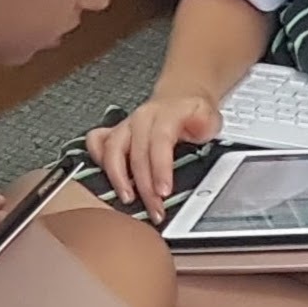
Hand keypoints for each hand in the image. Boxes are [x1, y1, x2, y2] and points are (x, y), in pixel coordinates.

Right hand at [85, 94, 221, 212]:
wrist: (180, 98)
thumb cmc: (193, 112)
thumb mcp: (210, 117)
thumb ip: (207, 125)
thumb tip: (201, 130)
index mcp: (165, 113)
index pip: (159, 141)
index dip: (160, 168)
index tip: (163, 192)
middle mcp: (141, 118)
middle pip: (136, 153)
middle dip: (144, 185)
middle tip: (155, 208)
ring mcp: (126, 124)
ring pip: (111, 149)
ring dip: (117, 178)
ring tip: (128, 199)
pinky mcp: (116, 131)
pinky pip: (97, 142)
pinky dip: (98, 160)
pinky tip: (106, 178)